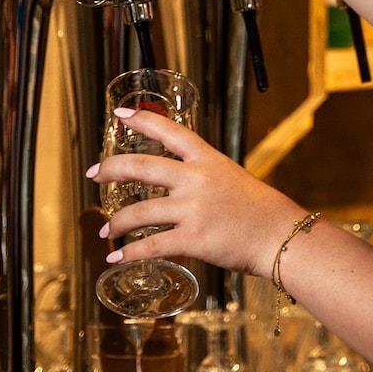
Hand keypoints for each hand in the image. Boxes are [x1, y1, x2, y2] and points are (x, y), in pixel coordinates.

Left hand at [87, 108, 305, 276]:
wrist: (279, 234)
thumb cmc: (258, 209)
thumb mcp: (231, 177)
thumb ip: (202, 177)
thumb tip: (176, 185)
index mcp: (207, 159)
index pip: (170, 131)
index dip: (142, 120)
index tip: (121, 114)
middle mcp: (196, 179)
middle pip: (141, 167)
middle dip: (111, 169)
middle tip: (94, 174)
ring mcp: (193, 209)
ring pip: (139, 212)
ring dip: (116, 222)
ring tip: (106, 229)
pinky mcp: (193, 239)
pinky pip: (151, 246)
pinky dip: (130, 253)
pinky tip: (117, 257)